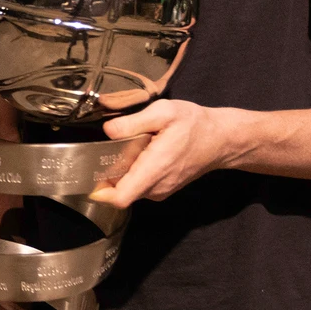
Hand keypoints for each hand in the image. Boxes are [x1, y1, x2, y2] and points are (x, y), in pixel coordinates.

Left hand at [91, 99, 240, 207]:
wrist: (221, 139)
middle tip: (104, 153)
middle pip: (121, 193)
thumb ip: (133, 122)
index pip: (120, 197)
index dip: (100, 192)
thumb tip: (107, 131)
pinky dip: (134, 175)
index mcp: (153, 170)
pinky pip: (141, 187)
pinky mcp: (165, 189)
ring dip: (122, 174)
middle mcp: (156, 187)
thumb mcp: (164, 112)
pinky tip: (140, 154)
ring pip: (131, 190)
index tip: (89, 176)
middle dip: (108, 177)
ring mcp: (162, 191)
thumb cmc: (194, 124)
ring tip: (127, 150)